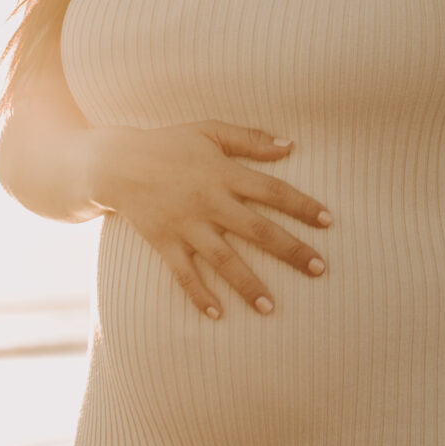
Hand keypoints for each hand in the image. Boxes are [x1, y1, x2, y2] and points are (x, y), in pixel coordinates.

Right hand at [81, 118, 329, 319]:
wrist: (116, 163)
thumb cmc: (168, 143)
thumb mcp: (209, 131)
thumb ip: (249, 139)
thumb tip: (290, 145)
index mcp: (224, 173)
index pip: (272, 191)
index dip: (302, 205)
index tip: (328, 221)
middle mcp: (209, 202)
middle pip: (257, 229)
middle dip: (290, 250)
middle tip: (319, 269)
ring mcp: (187, 225)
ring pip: (223, 259)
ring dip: (248, 283)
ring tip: (271, 307)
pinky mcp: (165, 242)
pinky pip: (184, 273)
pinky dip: (199, 294)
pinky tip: (217, 314)